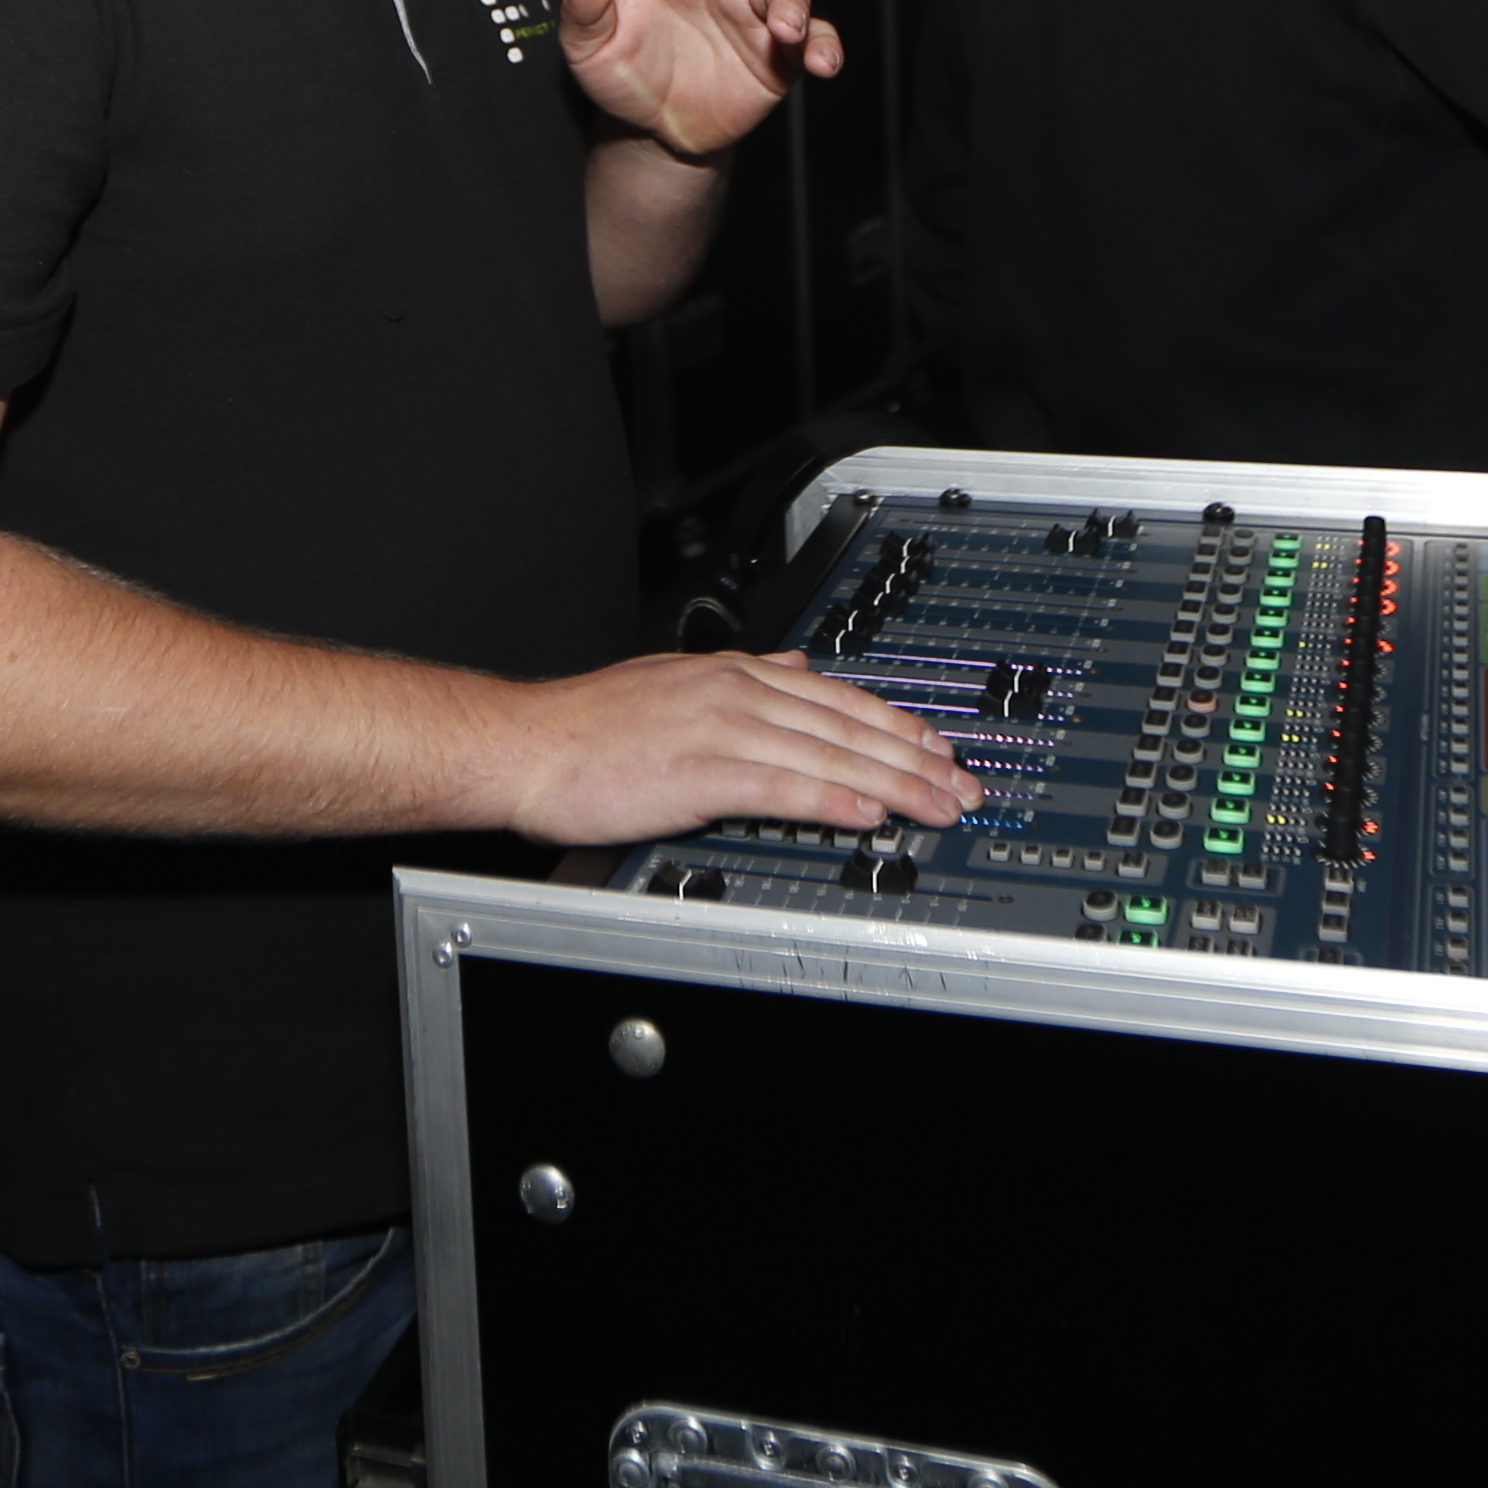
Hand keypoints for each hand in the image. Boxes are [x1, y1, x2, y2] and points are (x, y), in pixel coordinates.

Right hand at [487, 647, 974, 849]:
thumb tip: (792, 670)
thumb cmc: (587, 728)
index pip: (837, 697)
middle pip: (847, 726)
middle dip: (914, 758)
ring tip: (934, 808)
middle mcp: (736, 692)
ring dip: (892, 785)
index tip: (939, 747)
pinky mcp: (699, 772)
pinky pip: (781, 788)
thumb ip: (739, 678)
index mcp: (732, 673)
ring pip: (827, 756)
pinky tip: (867, 816)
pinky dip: (832, 802)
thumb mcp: (674, 682)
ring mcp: (720, 730)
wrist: (526, 744)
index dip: (898, 724)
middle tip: (961, 786)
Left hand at [564, 0, 839, 160]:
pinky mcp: (779, 50)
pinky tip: (823, 64)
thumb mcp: (587, 46)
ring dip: (793, 4)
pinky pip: (813, 38)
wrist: (652, 127)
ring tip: (786, 29)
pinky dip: (824, 46)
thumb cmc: (619, 70)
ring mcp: (751, 8)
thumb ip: (586, 9)